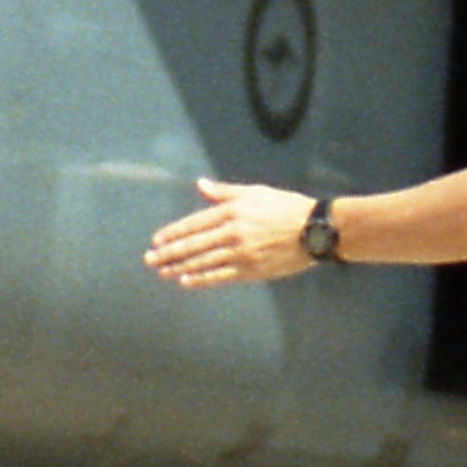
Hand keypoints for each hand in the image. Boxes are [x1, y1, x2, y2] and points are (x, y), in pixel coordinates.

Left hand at [144, 176, 316, 289]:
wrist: (316, 230)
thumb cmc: (287, 207)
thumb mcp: (256, 192)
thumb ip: (225, 192)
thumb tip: (201, 185)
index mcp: (233, 211)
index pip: (195, 223)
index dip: (174, 233)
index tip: (157, 240)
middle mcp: (233, 233)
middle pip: (194, 245)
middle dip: (169, 253)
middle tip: (150, 259)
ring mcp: (241, 254)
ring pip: (203, 262)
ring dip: (179, 267)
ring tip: (163, 271)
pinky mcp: (252, 270)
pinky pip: (220, 276)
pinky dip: (201, 279)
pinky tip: (186, 281)